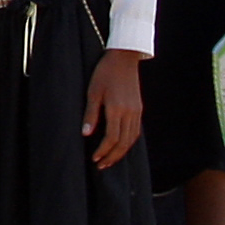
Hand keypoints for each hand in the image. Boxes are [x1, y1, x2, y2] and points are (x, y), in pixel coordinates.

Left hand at [83, 49, 143, 169]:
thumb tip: (85, 135)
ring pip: (132, 139)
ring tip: (110, 160)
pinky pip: (136, 131)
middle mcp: (130, 112)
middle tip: (101, 166)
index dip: (103, 151)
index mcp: (117, 109)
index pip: (111, 138)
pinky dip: (128, 142)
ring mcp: (136, 111)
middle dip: (112, 157)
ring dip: (121, 152)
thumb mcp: (93, 92)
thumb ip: (90, 114)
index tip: (94, 159)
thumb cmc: (104, 73)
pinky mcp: (139, 108)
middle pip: (124, 143)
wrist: (124, 58)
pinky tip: (120, 146)